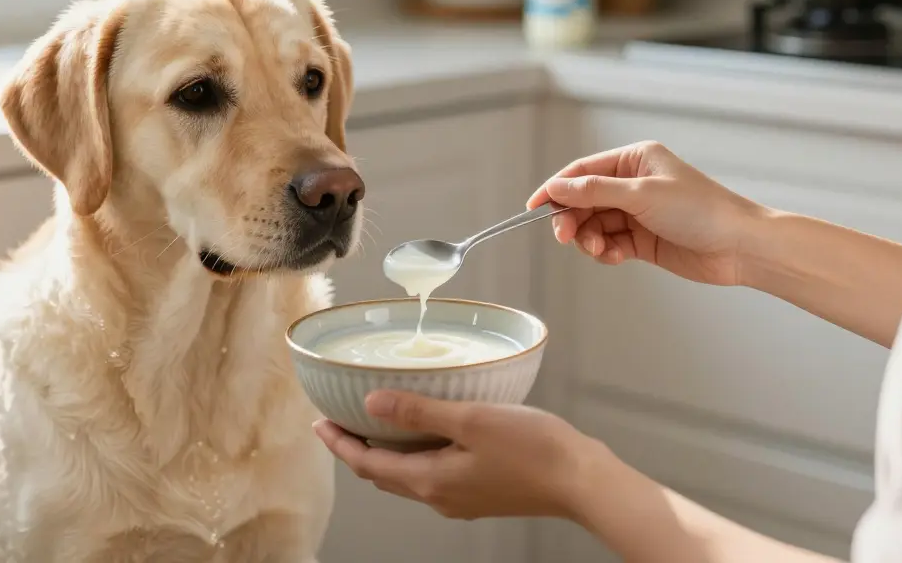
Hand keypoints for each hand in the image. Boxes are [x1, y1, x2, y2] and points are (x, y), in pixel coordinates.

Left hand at [313, 390, 596, 519]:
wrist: (581, 481)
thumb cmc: (533, 449)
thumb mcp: (470, 419)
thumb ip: (419, 411)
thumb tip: (371, 404)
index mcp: (430, 480)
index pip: (367, 463)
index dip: (339, 443)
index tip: (319, 423)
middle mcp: (439, 496)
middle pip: (383, 473)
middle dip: (356, 448)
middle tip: (338, 422)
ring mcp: (460, 497)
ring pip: (407, 476)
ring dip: (384, 452)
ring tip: (373, 423)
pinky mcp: (479, 492)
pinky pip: (432, 475)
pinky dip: (414, 455)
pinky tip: (424, 433)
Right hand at [528, 140, 760, 286]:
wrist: (739, 247)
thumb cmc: (701, 211)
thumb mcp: (641, 195)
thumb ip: (594, 192)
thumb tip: (556, 188)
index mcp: (635, 159)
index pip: (583, 171)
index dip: (555, 189)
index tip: (532, 207)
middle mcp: (633, 183)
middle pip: (583, 200)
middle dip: (572, 219)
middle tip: (565, 237)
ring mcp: (637, 212)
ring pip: (593, 225)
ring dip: (588, 239)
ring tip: (598, 250)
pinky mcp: (642, 240)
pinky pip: (608, 243)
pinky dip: (604, 252)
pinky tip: (613, 257)